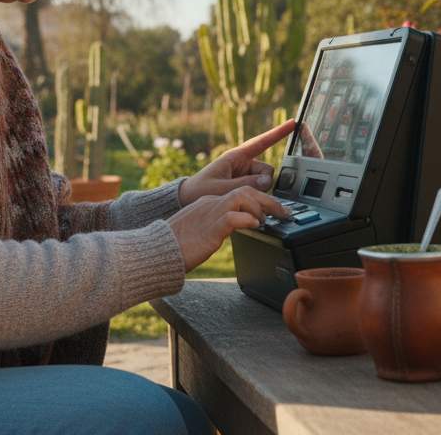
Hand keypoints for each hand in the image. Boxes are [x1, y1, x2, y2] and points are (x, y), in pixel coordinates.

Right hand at [167, 186, 292, 271]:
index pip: (238, 193)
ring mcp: (210, 214)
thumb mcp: (199, 231)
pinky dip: (248, 219)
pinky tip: (256, 225)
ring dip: (262, 207)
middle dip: (268, 200)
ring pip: (243, 197)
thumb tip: (231, 229)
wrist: (156, 251)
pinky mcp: (210, 227)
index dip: (258, 200)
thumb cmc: (174, 246)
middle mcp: (211, 204)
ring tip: (270, 219)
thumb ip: (214, 226)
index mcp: (208, 203)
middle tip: (284, 213)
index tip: (271, 210)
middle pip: (245, 191)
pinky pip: (234, 217)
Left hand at [178, 120, 296, 206]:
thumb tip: (267, 181)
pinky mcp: (246, 186)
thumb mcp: (220, 188)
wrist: (188, 199)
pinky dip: (257, 196)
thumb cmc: (200, 190)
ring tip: (238, 197)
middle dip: (263, 181)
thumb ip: (244, 185)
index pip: (261, 141)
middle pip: (267, 169)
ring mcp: (246, 175)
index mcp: (236, 156)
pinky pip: (260, 190)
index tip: (294, 122)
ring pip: (265, 181)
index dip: (278, 133)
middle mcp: (244, 164)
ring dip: (258, 190)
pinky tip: (244, 201)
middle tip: (249, 191)